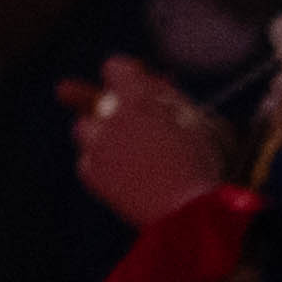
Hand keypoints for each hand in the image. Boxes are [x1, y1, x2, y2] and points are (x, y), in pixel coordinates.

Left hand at [70, 56, 231, 225]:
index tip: (134, 83)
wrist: (189, 213)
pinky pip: (87, 162)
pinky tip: (122, 179)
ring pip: (84, 129)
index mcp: (140, 95)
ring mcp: (97, 143)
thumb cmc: (202, 164)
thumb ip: (170, 97)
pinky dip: (100, 167)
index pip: (115, 68)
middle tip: (80, 99)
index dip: (126, 75)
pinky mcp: (91, 172)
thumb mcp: (196, 120)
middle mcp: (111, 114)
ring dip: (98, 136)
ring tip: (122, 151)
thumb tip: (156, 80)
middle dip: (94, 100)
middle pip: (94, 98)